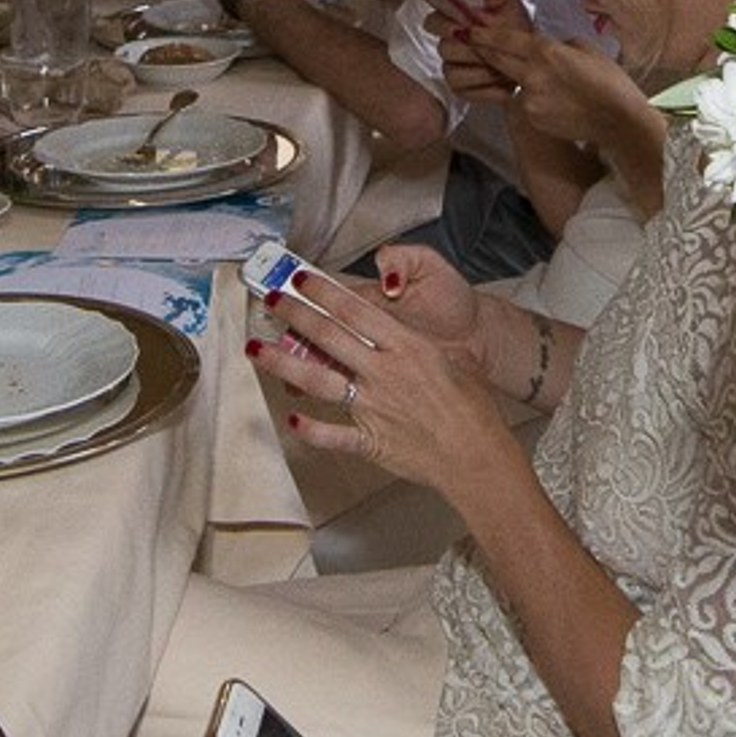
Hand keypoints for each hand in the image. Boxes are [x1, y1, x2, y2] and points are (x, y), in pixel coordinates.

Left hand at [249, 259, 502, 490]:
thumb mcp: (453, 362)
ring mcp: (373, 408)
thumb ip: (419, 346)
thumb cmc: (474, 411)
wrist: (478, 456)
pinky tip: (291, 420)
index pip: (356, 311)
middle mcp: (384, 373)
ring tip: (257, 349)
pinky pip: (331, 435)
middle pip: (329, 336)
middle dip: (295, 315)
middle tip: (271, 300)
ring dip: (283, 363)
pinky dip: (310, 429)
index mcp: (407, 348)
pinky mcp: (370, 441)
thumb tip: (400, 334)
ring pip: (318, 380)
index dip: (324, 292)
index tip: (301, 280)